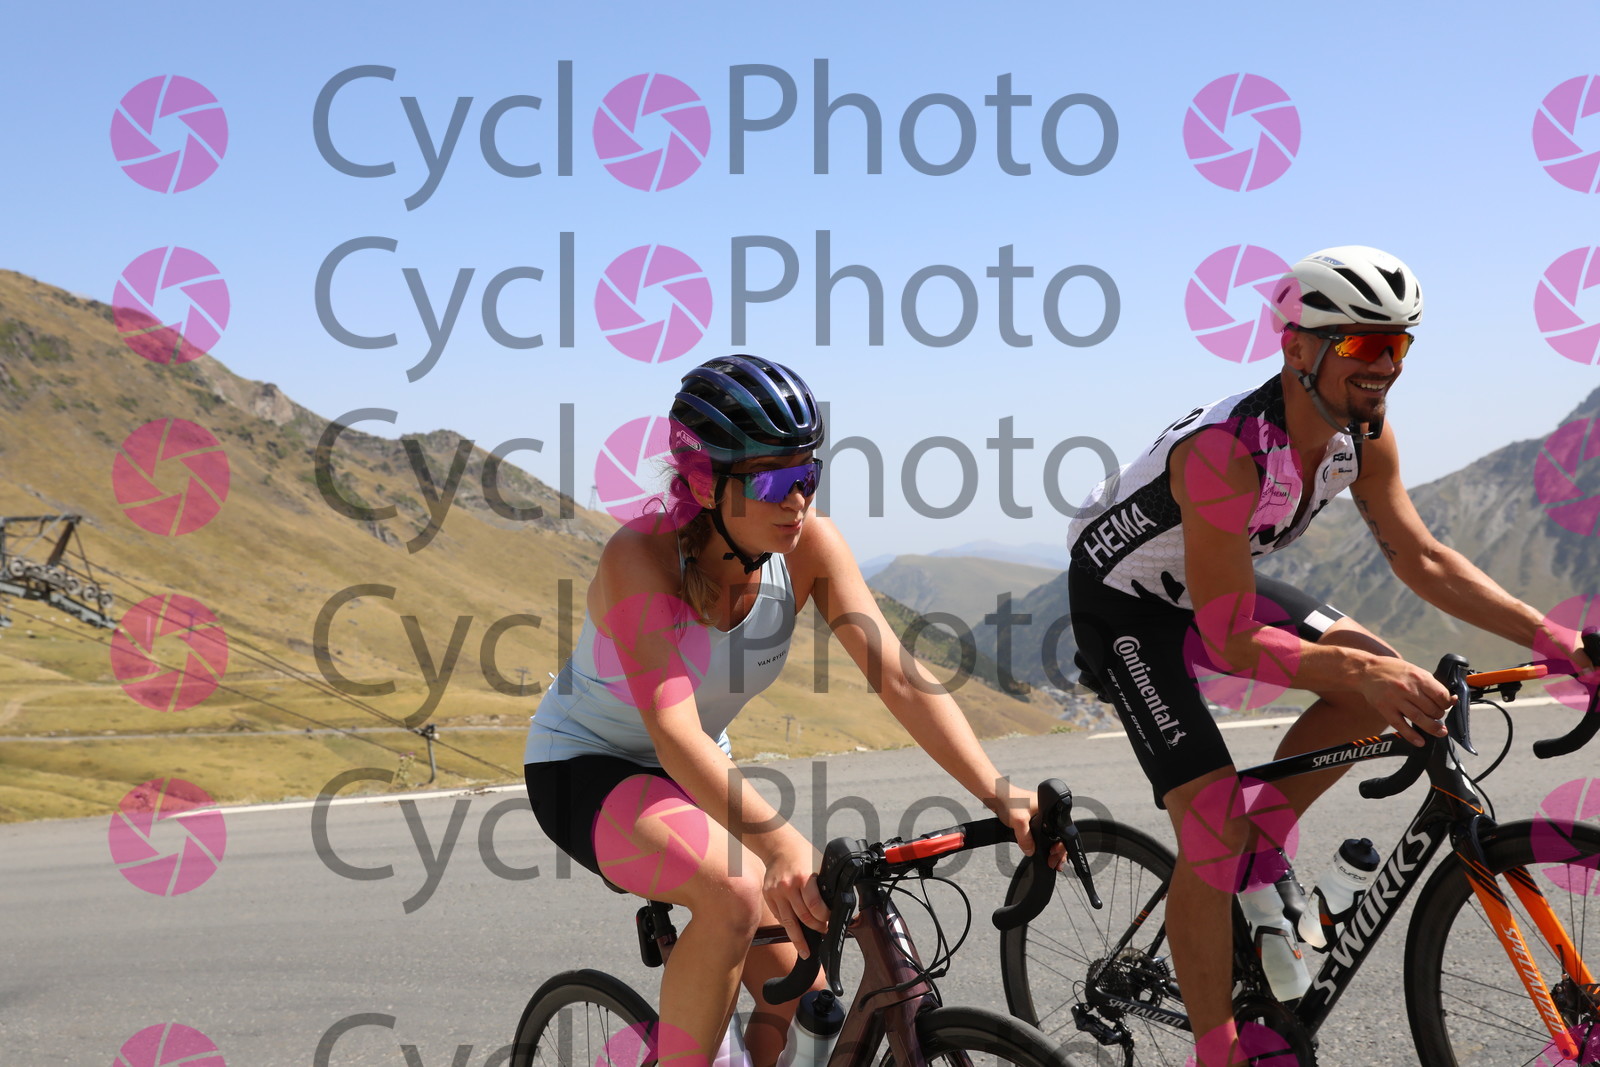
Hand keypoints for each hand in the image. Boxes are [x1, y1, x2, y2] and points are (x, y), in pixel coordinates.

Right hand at [760, 831, 827, 956]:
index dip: (825, 918)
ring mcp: (776, 892)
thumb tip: (840, 902)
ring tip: (805, 951)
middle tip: (823, 932)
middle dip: (816, 928)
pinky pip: (779, 916)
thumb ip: (825, 883)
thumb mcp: (820, 863)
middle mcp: (788, 887)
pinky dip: (788, 925)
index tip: (830, 921)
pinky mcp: (768, 895)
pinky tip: (795, 932)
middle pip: (802, 917)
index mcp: (803, 877)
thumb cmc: (804, 853)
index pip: (815, 906)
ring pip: (788, 923)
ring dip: (799, 939)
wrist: (779, 845)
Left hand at [987, 783, 1065, 871]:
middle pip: (1058, 836)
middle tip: (1053, 863)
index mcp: (1050, 810)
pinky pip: (1040, 833)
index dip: (1060, 847)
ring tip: (1049, 860)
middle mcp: (1047, 813)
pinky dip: (1041, 843)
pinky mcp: (1032, 819)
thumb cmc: (1008, 800)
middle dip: (1057, 851)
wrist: (996, 795)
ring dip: (1049, 848)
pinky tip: (1039, 849)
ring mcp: (1040, 816)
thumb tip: (1031, 851)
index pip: (1062, 832)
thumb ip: (1026, 838)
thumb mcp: (1019, 821)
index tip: (1054, 856)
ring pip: (1049, 836)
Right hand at [1358, 657, 1452, 744]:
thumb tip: (1452, 699)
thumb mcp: (1414, 671)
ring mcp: (1395, 700)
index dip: (1447, 703)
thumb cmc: (1393, 670)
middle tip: (1436, 715)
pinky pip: (1401, 725)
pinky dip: (1412, 736)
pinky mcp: (1385, 709)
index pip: (1441, 695)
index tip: (1445, 705)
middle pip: (1431, 709)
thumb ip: (1432, 685)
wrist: (1366, 671)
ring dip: (1432, 728)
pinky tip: (1420, 742)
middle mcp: (1407, 688)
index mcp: (1418, 677)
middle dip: (1438, 715)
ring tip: (1439, 732)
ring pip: (1419, 718)